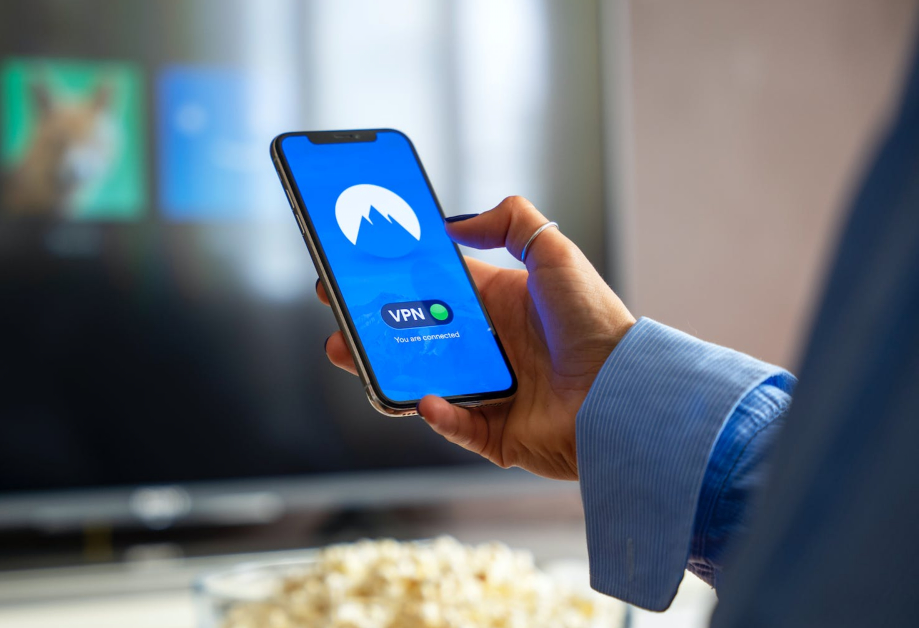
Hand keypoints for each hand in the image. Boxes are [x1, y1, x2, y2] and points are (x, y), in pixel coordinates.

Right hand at [318, 196, 634, 479]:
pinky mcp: (494, 433)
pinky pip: (453, 424)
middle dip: (370, 324)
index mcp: (497, 304)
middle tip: (336, 312)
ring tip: (346, 352)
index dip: (393, 278)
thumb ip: (511, 222)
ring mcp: (487, 390)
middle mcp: (488, 346)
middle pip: (414, 334)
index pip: (432, 288)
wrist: (629, 393)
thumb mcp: (556, 253)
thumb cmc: (597, 324)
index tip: (357, 268)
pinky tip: (424, 398)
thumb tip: (455, 224)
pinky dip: (435, 413)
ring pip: (419, 379)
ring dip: (380, 368)